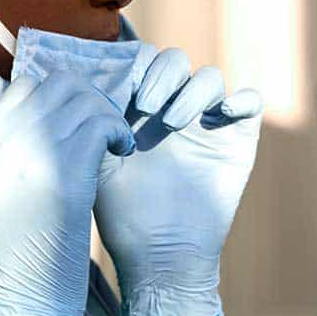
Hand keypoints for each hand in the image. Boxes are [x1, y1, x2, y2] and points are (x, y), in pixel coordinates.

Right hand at [0, 71, 135, 315]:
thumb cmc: (17, 250)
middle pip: (58, 84)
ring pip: (85, 101)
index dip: (59, 94)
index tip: (79, 116)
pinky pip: (101, 125)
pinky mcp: (65, 175)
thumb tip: (47, 116)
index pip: (25, 85)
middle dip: (90, 98)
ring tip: (117, 141)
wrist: (21, 297)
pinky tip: (124, 151)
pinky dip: (119, 132)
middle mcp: (4, 142)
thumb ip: (13, 150)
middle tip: (104, 125)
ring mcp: (32, 156)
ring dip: (109, 115)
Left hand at [93, 46, 262, 315]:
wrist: (158, 255)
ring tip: (172, 122)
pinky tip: (220, 115)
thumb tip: (66, 85)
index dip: (133, 62)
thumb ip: (88, 125)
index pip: (141, 59)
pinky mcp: (237, 140)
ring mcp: (208, 122)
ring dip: (191, 90)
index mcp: (139, 107)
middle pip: (175, 60)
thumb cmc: (121, 213)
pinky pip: (250, 102)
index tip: (121, 87)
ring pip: (209, 76)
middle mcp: (174, 107)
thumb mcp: (95, 163)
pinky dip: (240, 99)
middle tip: (144, 103)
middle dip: (160, 73)